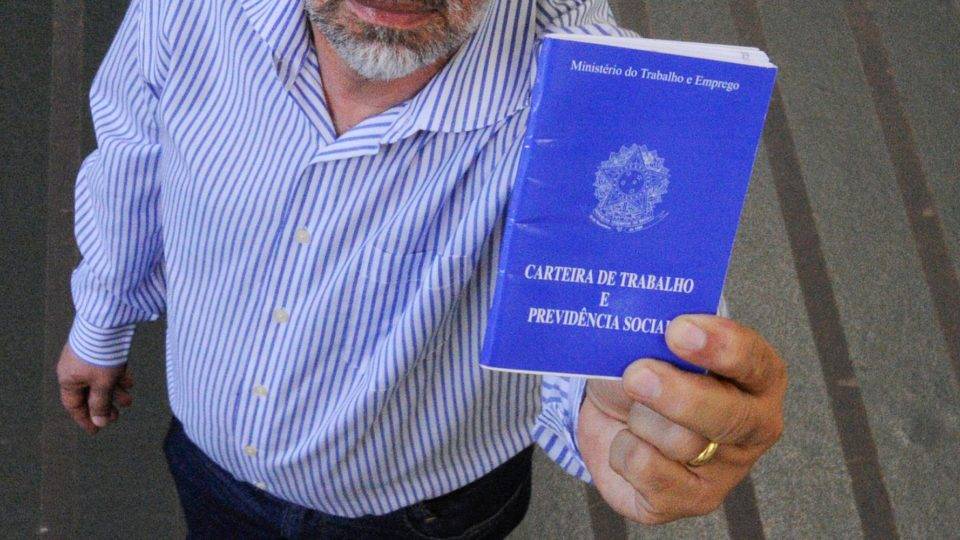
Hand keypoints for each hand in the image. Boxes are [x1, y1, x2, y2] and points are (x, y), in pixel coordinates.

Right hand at [56, 342, 133, 433]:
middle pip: (88, 394)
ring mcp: (86, 358)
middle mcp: (74, 369)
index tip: (96, 431)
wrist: (107, 322)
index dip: (85, 419)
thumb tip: (100, 422)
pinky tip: (130, 383)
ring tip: (128, 402)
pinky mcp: (99, 349)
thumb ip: (101, 404)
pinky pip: (107, 368)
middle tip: (117, 417)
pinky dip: (118, 377)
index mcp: (68, 379)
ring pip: (99, 381)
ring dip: (114, 392)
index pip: (74, 405)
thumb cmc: (101, 355)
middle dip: (103, 406)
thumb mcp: (102, 383)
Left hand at [578, 314, 786, 524]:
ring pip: (681, 444)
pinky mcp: (690, 501)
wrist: (612, 412)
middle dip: (677, 396)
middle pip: (728, 417)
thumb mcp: (654, 341)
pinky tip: (628, 442)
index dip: (720, 346)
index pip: (755, 361)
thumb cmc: (646, 369)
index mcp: (758, 378)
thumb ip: (664, 337)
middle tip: (636, 375)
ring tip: (634, 410)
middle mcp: (753, 427)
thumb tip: (648, 337)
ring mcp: (726, 471)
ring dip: (640, 419)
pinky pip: (648, 471)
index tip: (678, 331)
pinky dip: (623, 450)